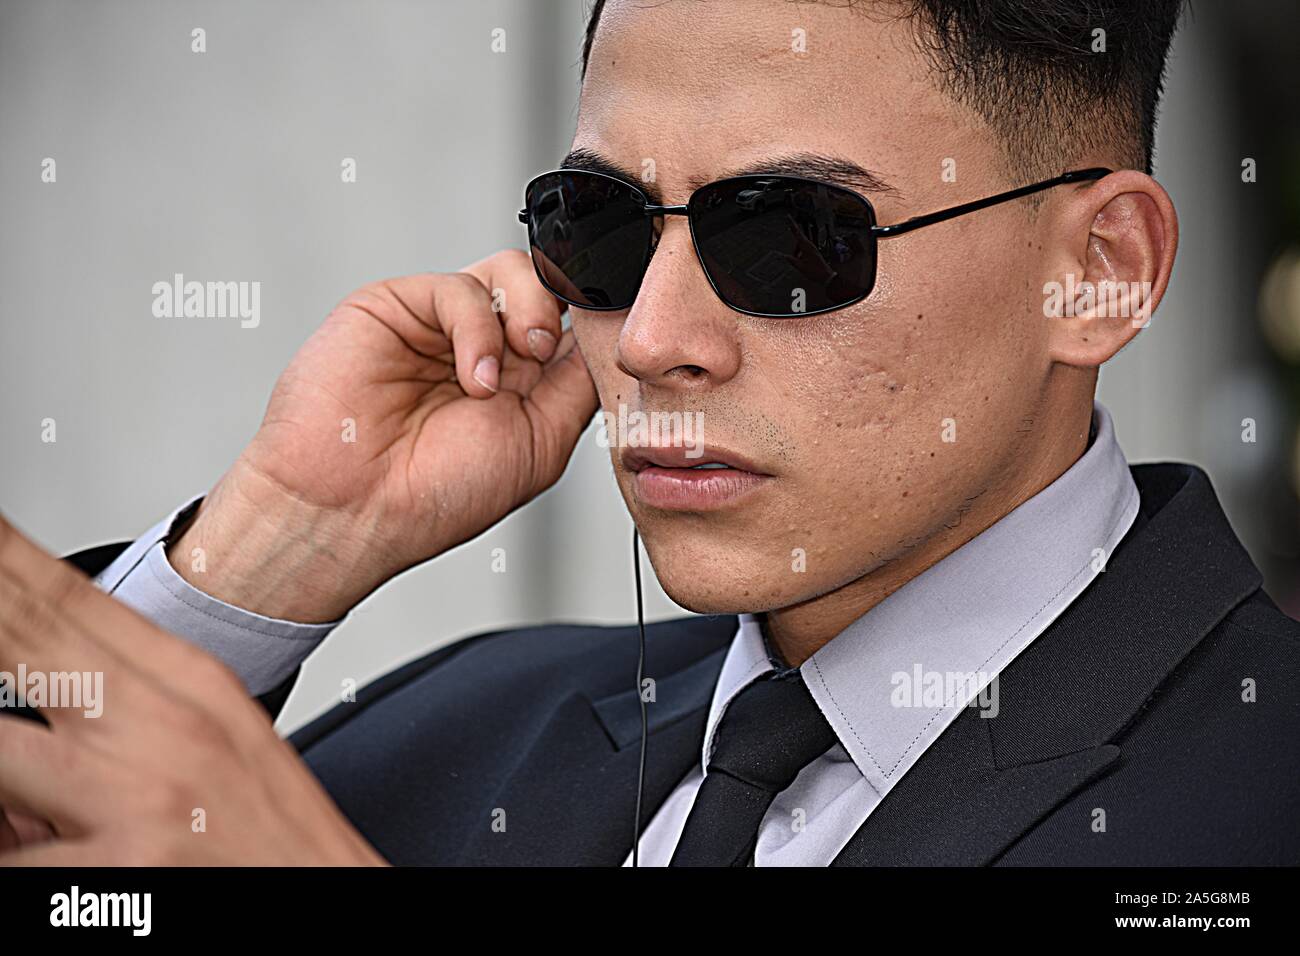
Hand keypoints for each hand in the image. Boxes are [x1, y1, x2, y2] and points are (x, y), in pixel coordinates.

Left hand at [0, 512, 384, 864]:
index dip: (7, 557)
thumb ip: (130, 713)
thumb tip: (32, 711)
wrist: (329, 900)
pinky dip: (8, 843)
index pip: (67, 600)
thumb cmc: (275, 837)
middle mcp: (161, 730)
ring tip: (13, 775)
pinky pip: (15, 860)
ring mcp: (136, 799)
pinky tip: (19, 833)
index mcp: (190, 685)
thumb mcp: (221, 742)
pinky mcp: (119, 874)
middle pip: (27, 642)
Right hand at [169, 251, 598, 620]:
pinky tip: (473, 377)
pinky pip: (459, 287)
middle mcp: (482, 349)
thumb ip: (576, 386)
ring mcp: (440, 326)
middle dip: (563, 311)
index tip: (611, 341)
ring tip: (519, 360)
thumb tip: (607, 340)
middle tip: (547, 353)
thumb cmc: (434, 496)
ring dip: (529, 311)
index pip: (572, 326)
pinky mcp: (398, 306)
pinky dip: (478, 327)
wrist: (351, 510)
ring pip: (510, 272)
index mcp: (519, 383)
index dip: (594, 324)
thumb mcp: (540, 445)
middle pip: (547, 288)